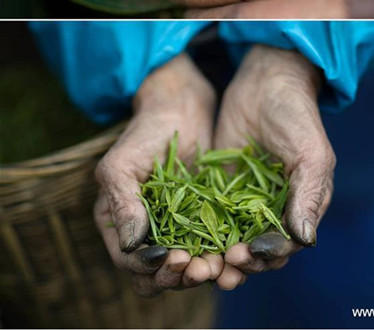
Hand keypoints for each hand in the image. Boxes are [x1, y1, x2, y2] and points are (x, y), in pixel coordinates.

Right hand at [93, 54, 228, 295]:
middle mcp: (150, 234)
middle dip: (180, 277)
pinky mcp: (211, 219)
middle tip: (202, 268)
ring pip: (191, 266)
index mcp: (119, 225)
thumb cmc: (144, 132)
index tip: (171, 258)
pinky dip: (227, 255)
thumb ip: (122, 203)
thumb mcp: (122, 164)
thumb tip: (130, 245)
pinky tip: (241, 252)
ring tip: (223, 266)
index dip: (149, 269)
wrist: (183, 108)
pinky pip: (217, 246)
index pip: (131, 263)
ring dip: (207, 272)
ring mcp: (181, 229)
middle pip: (161, 275)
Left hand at [211, 45, 334, 283]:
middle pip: (256, 253)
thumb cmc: (297, 116)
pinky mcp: (216, 192)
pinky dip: (196, 238)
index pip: (284, 246)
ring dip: (215, 260)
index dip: (266, 256)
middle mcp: (272, 212)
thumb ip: (307, 195)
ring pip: (229, 244)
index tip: (246, 254)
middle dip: (239, 266)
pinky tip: (181, 245)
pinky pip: (205, 222)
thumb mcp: (310, 154)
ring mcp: (243, 203)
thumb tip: (305, 241)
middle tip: (218, 268)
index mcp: (301, 208)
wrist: (266, 81)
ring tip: (199, 267)